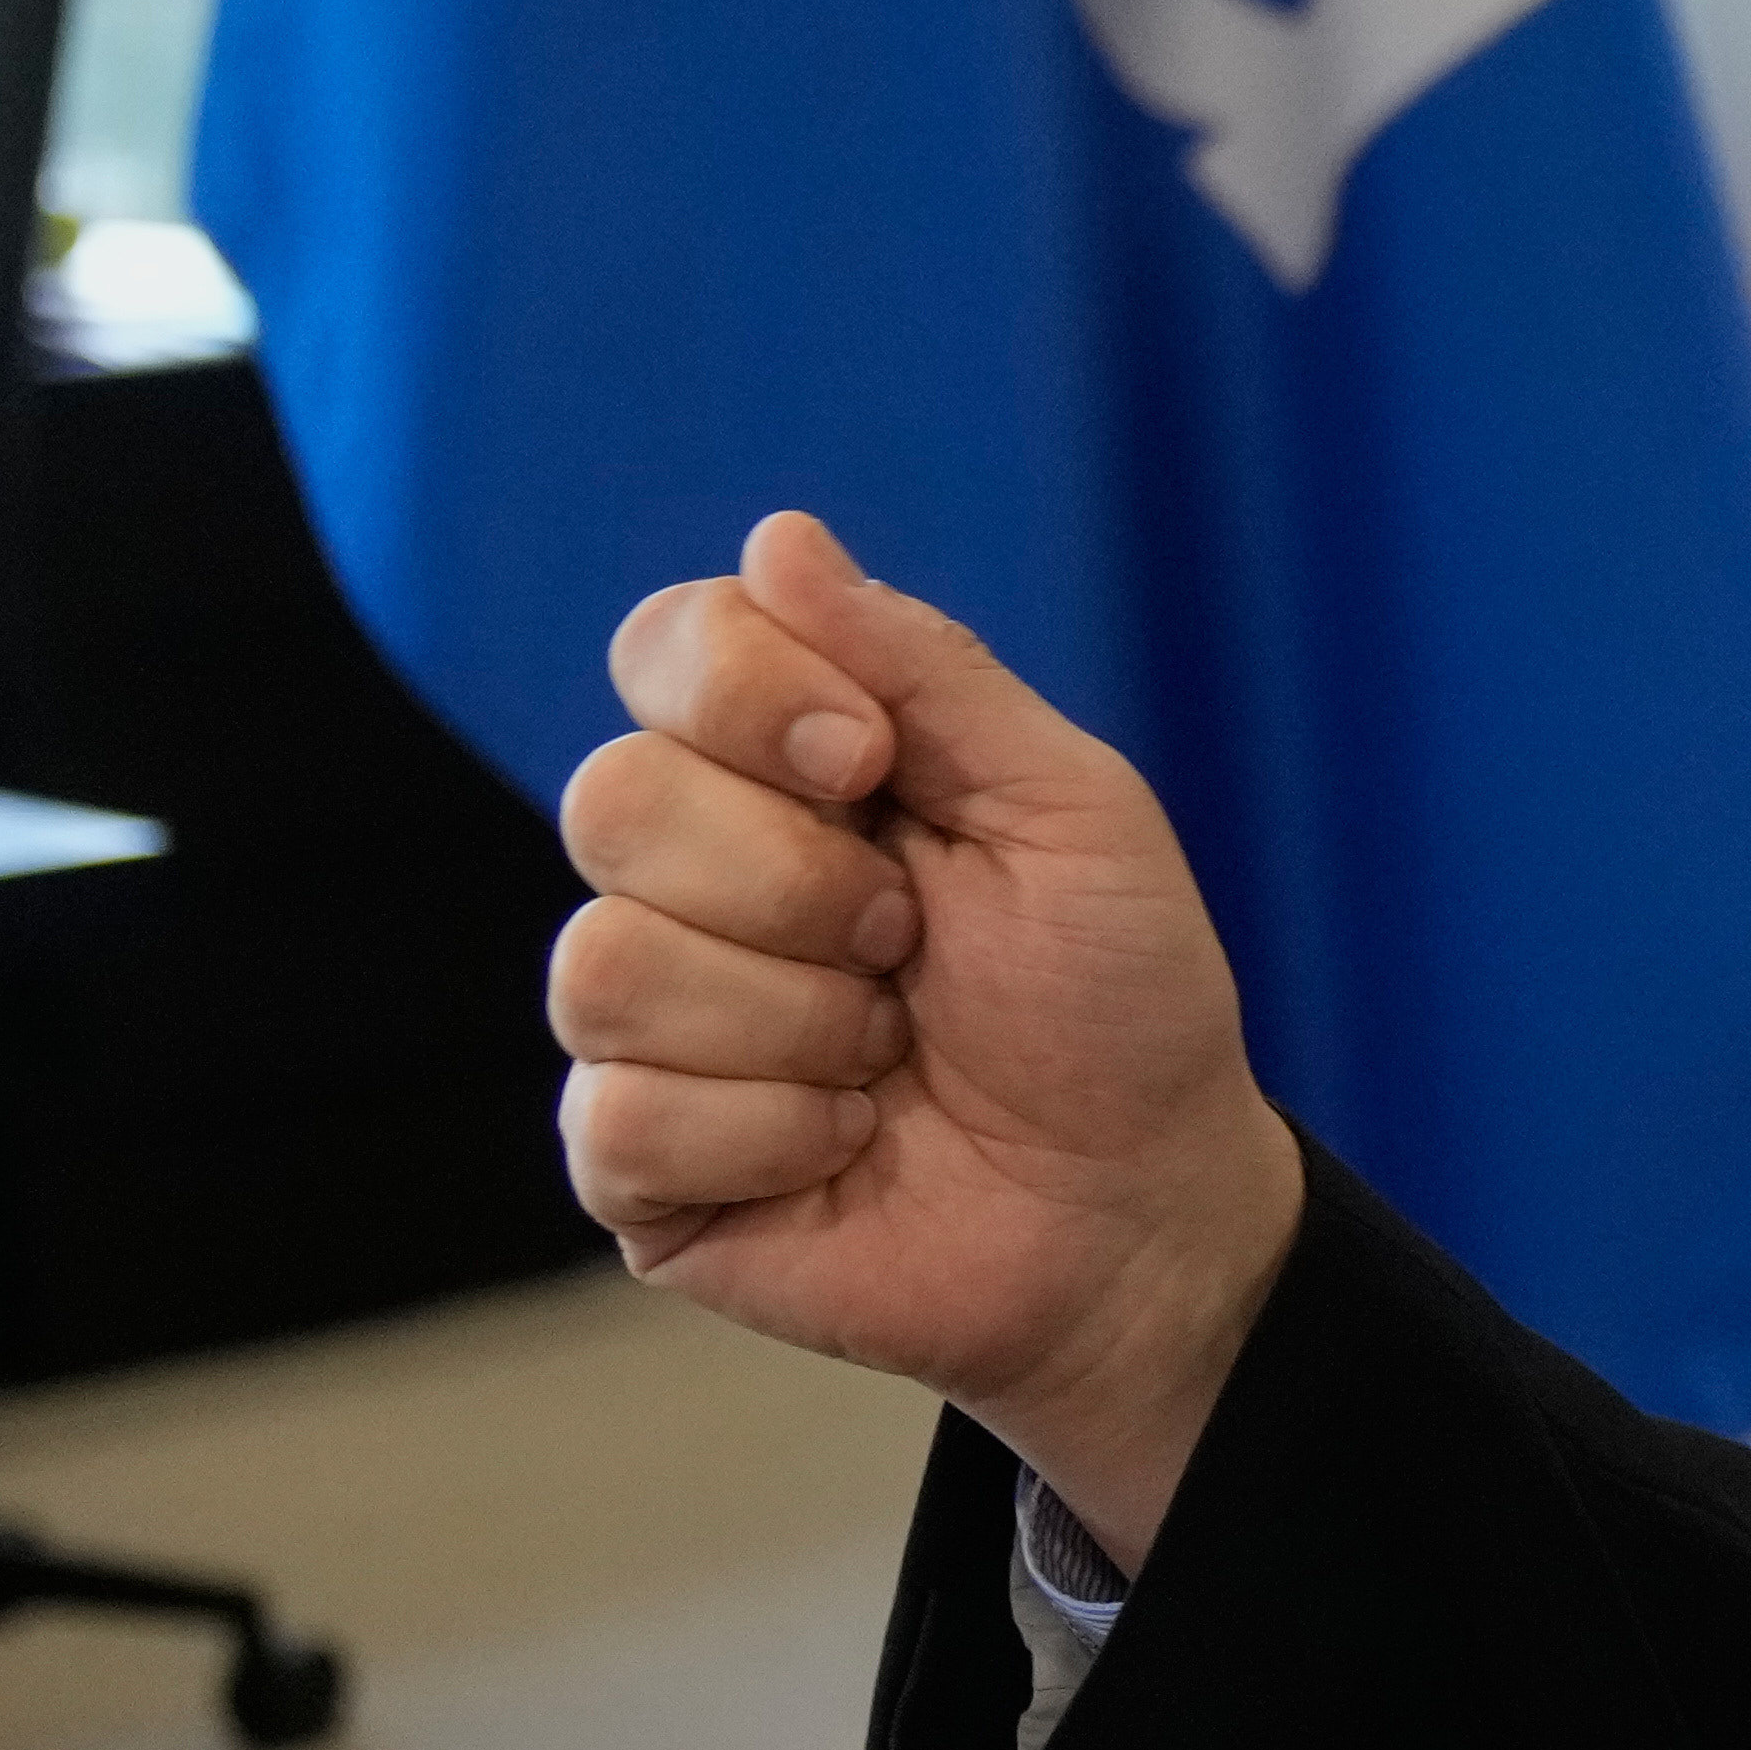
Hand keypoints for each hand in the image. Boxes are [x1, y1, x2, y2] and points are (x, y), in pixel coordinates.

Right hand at [550, 510, 1303, 1559]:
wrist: (1143, 1211)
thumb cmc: (1119, 1003)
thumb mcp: (1069, 808)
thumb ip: (930, 671)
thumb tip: (779, 538)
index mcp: (790, 767)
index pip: (667, 648)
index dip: (749, 693)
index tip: (876, 764)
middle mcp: (694, 877)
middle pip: (613, 799)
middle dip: (800, 885)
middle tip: (911, 945)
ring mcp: (652, 1024)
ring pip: (607, 966)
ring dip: (797, 1024)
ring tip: (887, 1058)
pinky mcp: (637, 1168)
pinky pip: (622, 1118)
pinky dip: (771, 1136)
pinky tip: (842, 1148)